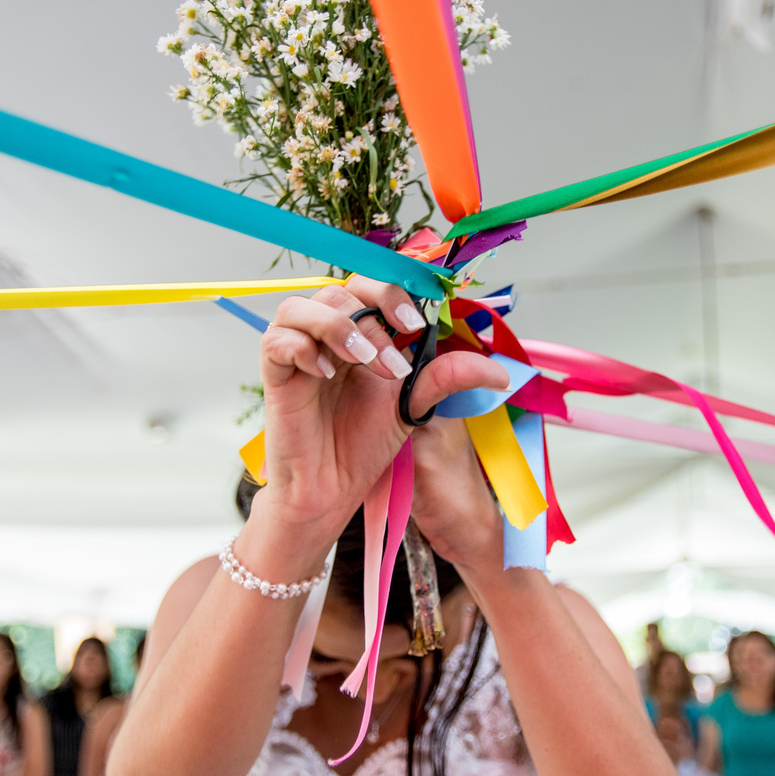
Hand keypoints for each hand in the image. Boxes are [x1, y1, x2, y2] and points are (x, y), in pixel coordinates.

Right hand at [254, 278, 509, 549]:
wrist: (333, 489)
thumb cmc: (365, 444)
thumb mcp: (414, 404)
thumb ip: (447, 377)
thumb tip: (499, 373)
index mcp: (361, 333)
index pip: (371, 286)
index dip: (393, 293)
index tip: (415, 325)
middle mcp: (328, 336)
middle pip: (339, 289)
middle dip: (372, 315)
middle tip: (393, 362)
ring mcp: (298, 352)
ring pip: (300, 305)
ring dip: (338, 326)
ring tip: (362, 362)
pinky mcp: (275, 375)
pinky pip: (275, 339)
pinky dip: (302, 347)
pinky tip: (325, 375)